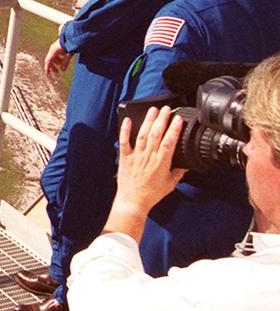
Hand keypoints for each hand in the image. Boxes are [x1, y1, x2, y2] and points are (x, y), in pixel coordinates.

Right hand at [44, 40, 72, 75]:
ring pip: (53, 57)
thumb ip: (65, 62)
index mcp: (53, 51)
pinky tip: (64, 58)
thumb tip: (62, 70)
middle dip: (53, 66)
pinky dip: (58, 58)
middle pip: (50, 60)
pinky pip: (55, 54)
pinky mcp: (57, 46)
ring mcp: (54, 47)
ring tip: (63, 64)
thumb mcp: (69, 54)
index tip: (48, 74)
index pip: (48, 61)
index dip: (47, 68)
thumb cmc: (70, 44)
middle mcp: (52, 49)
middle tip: (57, 72)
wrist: (72, 35)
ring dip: (57, 62)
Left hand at [107, 106, 187, 238]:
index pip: (169, 141)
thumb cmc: (151, 194)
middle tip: (167, 109)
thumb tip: (186, 165)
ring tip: (153, 110)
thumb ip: (178, 172)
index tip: (178, 119)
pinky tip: (128, 120)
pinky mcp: (124, 157)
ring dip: (148, 121)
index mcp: (161, 162)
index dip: (174, 129)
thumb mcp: (170, 184)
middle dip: (162, 119)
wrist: (133, 201)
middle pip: (156, 134)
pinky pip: (124, 141)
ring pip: (142, 134)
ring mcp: (136, 156)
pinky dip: (125, 130)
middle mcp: (148, 157)